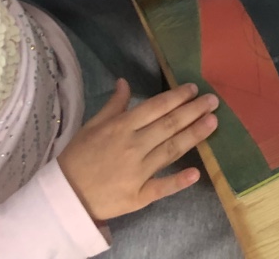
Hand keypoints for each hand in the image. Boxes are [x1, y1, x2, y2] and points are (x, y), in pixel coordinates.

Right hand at [57, 80, 218, 221]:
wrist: (65, 196)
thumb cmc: (78, 157)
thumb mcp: (92, 126)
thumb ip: (112, 105)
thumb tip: (124, 81)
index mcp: (121, 127)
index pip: (155, 107)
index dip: (176, 97)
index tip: (194, 88)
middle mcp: (133, 146)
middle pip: (168, 125)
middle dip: (193, 111)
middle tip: (213, 101)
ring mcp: (138, 172)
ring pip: (171, 150)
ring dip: (194, 135)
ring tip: (213, 123)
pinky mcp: (139, 196)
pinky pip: (161, 187)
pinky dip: (178, 181)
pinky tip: (196, 174)